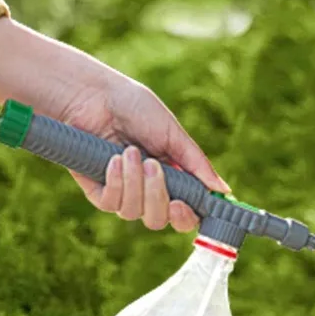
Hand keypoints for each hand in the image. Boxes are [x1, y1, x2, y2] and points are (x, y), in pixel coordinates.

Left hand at [0, 17, 230, 231]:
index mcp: (170, 178)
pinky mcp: (98, 192)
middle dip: (159, 198)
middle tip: (154, 168)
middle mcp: (147, 191)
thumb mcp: (171, 132)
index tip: (187, 206)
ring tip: (129, 151)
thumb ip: (196, 164)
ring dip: (135, 183)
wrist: (92, 95)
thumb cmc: (132, 106)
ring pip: (136, 213)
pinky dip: (115, 182)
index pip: (184, 213)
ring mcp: (123, 193)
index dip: (187, 217)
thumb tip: (222, 190)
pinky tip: (112, 159)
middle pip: (160, 220)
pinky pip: (112, 204)